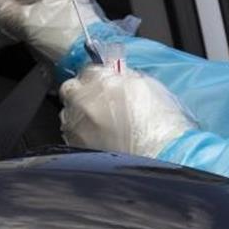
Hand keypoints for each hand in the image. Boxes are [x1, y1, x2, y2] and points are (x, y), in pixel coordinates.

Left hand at [59, 65, 196, 157]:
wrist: (161, 160)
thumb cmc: (160, 126)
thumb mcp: (149, 87)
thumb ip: (125, 78)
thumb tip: (118, 77)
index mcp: (101, 82)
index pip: (88, 69)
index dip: (97, 76)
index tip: (104, 82)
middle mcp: (83, 102)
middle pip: (71, 89)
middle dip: (82, 93)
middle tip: (100, 102)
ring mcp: (76, 127)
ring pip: (68, 114)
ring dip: (80, 115)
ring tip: (102, 126)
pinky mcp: (74, 148)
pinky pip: (71, 135)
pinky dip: (81, 135)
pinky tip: (99, 141)